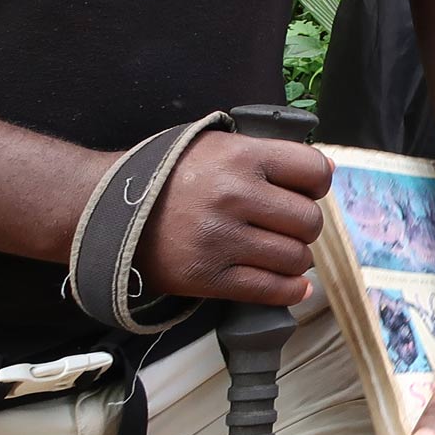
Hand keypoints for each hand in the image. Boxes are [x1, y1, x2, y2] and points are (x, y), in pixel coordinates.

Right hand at [136, 133, 331, 307]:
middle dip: (306, 225)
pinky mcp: (208, 277)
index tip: (308, 191)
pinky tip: (293, 284)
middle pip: (309, 220)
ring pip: (295, 257)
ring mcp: (221, 240)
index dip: (317, 183)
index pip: (313, 171)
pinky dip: (289, 290)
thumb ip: (267, 154)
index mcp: (241, 156)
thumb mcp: (218, 145)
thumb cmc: (171, 175)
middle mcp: (234, 196)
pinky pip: (269, 289)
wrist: (110, 211)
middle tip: (289, 225)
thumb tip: (324, 170)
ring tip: (281, 251)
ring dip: (296, 258)